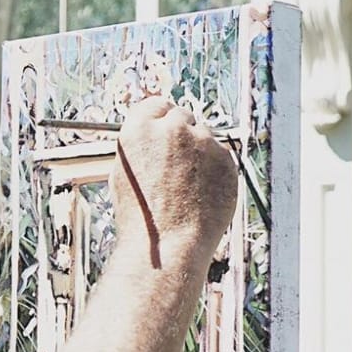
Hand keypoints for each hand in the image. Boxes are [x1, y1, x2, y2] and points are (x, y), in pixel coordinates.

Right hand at [109, 97, 239, 269]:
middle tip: (178, 160)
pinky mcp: (226, 159)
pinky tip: (202, 194)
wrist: (168, 246)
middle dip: (181, 133)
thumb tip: (154, 132)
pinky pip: (221, 157)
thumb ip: (141, 145)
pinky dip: (215, 171)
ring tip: (187, 188)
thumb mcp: (126, 174)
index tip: (164, 129)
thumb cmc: (141, 218)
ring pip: (204, 137)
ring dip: (198, 153)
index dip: (159, 118)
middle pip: (182, 116)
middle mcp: (172, 128)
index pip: (155, 105)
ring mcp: (203, 142)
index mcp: (139, 129)